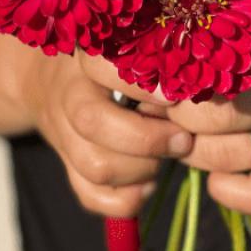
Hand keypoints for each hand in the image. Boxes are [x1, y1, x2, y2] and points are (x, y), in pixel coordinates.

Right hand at [19, 49, 193, 217]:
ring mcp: (63, 134)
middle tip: (183, 140)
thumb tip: (199, 88)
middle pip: (92, 122)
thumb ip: (157, 63)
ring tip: (165, 159)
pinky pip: (91, 196)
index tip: (173, 97)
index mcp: (86, 61)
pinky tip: (146, 184)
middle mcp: (69, 95)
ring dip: (141, 171)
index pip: (98, 66)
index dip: (137, 85)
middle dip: (146, 140)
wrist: (51, 81)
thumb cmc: (109, 64)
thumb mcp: (127, 50)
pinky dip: (126, 200)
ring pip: (95, 165)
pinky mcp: (68, 168)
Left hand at [165, 49, 250, 216]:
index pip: (206, 81)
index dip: (169, 89)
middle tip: (160, 117)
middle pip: (211, 121)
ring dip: (192, 154)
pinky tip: (216, 179)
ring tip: (184, 140)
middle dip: (176, 123)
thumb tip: (140, 76)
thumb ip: (202, 64)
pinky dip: (226, 192)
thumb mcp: (245, 55)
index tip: (149, 88)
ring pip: (224, 159)